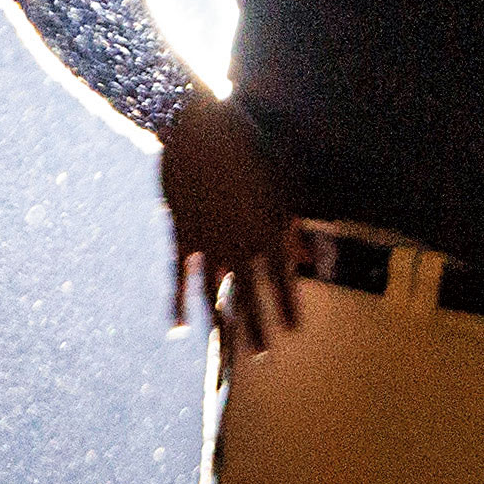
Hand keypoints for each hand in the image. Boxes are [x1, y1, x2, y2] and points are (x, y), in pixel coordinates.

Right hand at [160, 89, 305, 349]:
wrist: (198, 127)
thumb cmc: (248, 147)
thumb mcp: (281, 182)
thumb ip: (292, 224)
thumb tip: (306, 256)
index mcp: (268, 228)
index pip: (282, 278)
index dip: (288, 306)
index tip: (295, 331)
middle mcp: (239, 242)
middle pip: (250, 294)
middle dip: (258, 327)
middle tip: (264, 357)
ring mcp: (207, 242)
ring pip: (215, 293)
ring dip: (223, 325)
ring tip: (228, 352)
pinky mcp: (181, 234)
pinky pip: (178, 277)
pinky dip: (178, 303)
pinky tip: (179, 328)